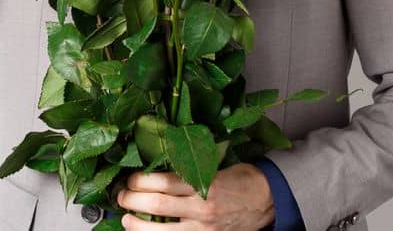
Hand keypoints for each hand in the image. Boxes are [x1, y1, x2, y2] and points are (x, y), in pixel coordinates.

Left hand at [116, 163, 274, 229]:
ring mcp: (203, 227)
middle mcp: (202, 207)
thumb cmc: (246, 181)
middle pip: (156, 203)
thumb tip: (161, 171)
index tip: (131, 178)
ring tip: (126, 219)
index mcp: (207, 183)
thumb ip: (193, 172)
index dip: (141, 180)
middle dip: (132, 199)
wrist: (270, 201)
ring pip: (159, 229)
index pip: (164, 182)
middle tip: (122, 195)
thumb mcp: (221, 167)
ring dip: (136, 224)